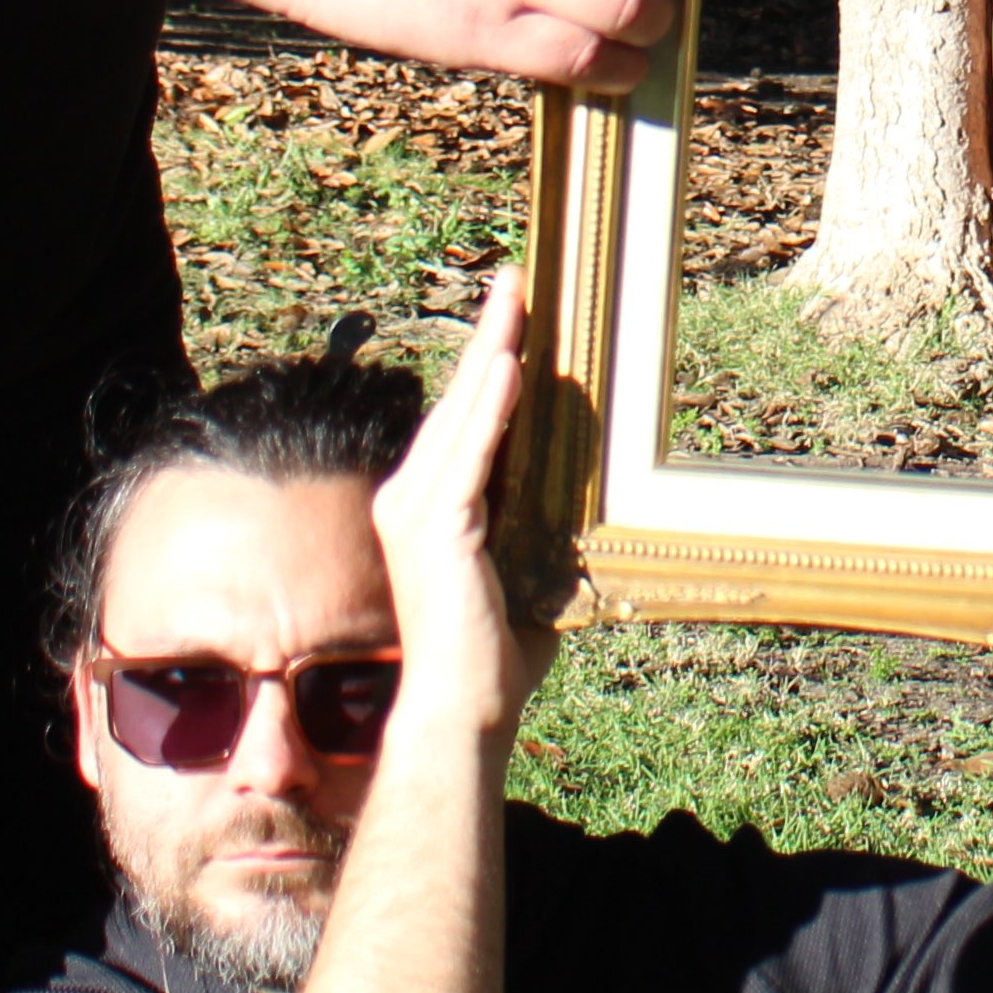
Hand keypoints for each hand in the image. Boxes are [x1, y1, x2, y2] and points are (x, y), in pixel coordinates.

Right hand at [371, 275, 557, 746]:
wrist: (463, 709)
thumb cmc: (493, 662)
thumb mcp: (526, 580)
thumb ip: (540, 542)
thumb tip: (581, 521)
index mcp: (430, 510)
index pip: (463, 424)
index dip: (487, 370)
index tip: (513, 324)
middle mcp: (410, 499)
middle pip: (459, 403)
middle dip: (491, 339)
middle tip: (515, 283)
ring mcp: (417, 509)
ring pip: (464, 414)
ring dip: (493, 352)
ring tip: (516, 300)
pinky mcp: (439, 524)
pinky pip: (471, 451)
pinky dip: (491, 408)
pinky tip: (512, 366)